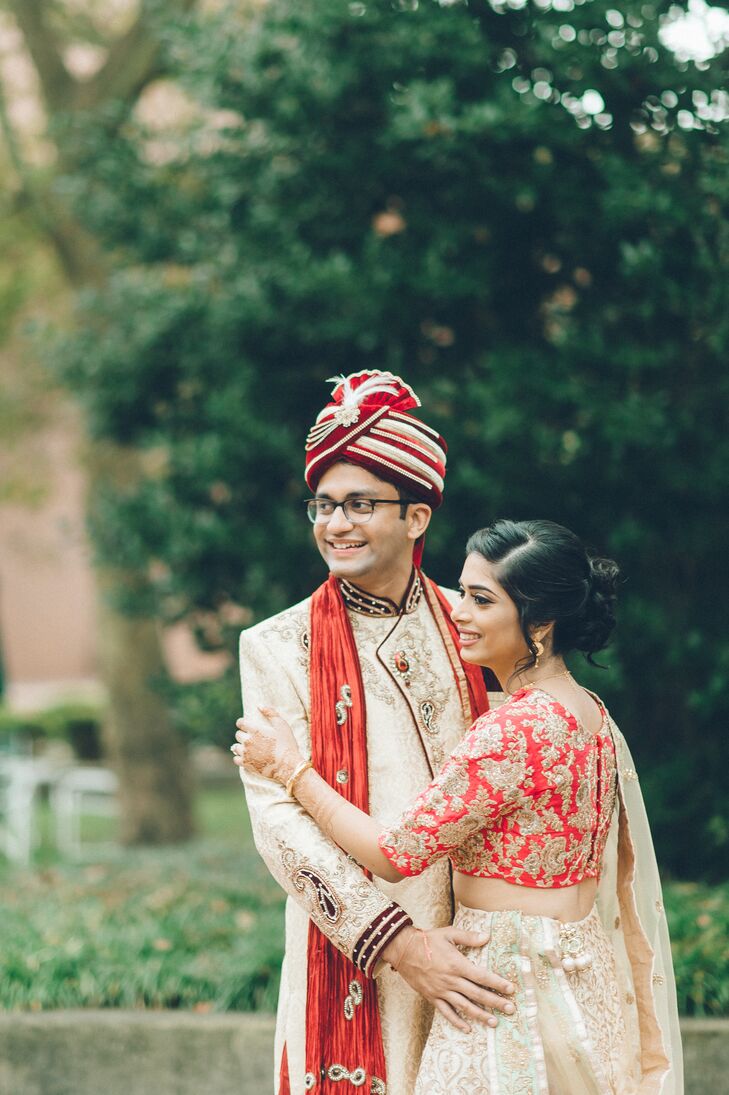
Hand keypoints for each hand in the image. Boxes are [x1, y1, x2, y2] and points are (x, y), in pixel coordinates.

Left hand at [231, 706, 302, 785]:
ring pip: (235, 747)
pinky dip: (239, 758)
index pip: (240, 723)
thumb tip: (259, 705)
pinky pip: (236, 759)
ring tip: (249, 748)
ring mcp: (246, 753)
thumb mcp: (282, 725)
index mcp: (255, 729)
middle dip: (243, 735)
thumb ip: (270, 713)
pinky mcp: (246, 764)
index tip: (246, 725)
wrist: (288, 765)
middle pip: (238, 735)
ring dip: (241, 746)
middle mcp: (248, 740)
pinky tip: (247, 757)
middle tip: (252, 738)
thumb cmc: (287, 744)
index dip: (243, 723)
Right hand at [382, 924, 514, 1032]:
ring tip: (494, 1022)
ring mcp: (441, 991)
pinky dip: (457, 1021)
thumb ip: (468, 937)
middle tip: (510, 1009)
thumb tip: (487, 936)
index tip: (510, 989)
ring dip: (480, 1015)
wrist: (403, 950)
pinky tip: (467, 1029)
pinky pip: (446, 1012)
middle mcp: (451, 980)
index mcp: (457, 964)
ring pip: (464, 1006)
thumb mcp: (448, 933)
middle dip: (495, 1002)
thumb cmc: (427, 940)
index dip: (497, 983)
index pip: (482, 976)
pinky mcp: (432, 997)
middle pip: (477, 994)